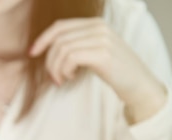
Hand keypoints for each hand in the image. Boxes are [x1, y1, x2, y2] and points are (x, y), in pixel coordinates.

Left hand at [30, 18, 166, 122]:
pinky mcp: (103, 54)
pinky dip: (64, 70)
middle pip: (58, 39)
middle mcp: (99, 27)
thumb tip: (48, 49)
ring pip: (62, 49)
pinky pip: (70, 58)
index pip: (60, 26)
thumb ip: (77, 44)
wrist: (139, 84)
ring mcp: (102, 39)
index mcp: (95, 24)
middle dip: (49, 60)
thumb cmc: (114, 71)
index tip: (32, 53)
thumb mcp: (94, 51)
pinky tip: (70, 78)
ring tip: (62, 79)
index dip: (43, 39)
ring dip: (56, 68)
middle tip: (54, 77)